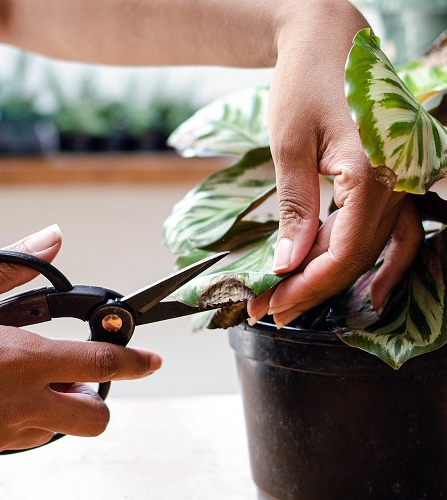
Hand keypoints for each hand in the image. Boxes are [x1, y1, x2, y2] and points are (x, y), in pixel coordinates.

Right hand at [0, 225, 161, 470]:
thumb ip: (8, 267)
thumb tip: (52, 239)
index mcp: (17, 361)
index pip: (102, 364)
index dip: (135, 362)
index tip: (152, 361)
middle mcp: (14, 406)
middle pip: (92, 420)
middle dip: (95, 398)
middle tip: (72, 372)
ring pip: (51, 431)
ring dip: (50, 406)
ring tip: (16, 378)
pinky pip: (8, 442)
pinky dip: (11, 420)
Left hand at [248, 1, 424, 325]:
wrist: (328, 39)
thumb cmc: (305, 83)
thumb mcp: (290, 146)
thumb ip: (296, 209)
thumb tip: (288, 263)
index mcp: (373, 174)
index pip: (342, 253)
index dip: (306, 287)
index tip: (271, 307)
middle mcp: (399, 181)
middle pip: (356, 258)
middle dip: (311, 288)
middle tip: (271, 310)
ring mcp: (402, 179)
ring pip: (373, 249)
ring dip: (336, 279)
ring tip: (299, 300)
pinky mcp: (392, 176)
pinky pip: (393, 230)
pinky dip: (376, 261)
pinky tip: (364, 286)